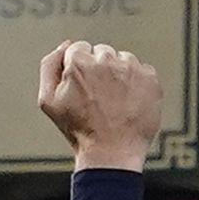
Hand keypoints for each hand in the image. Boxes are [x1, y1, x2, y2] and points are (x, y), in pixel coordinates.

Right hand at [37, 42, 163, 171]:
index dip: (79, 69)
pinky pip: (143, 70)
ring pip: (123, 60)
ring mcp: (130, 69)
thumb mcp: (48, 100)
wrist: (112, 154)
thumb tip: (64, 45)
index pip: (79, 49)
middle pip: (101, 52)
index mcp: (79, 62)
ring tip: (115, 101)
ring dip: (119, 75)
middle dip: (99, 69)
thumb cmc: (79, 131)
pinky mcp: (150, 79)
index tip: (84, 87)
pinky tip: (130, 102)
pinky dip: (138, 83)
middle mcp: (106, 60)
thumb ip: (49, 66)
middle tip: (99, 97)